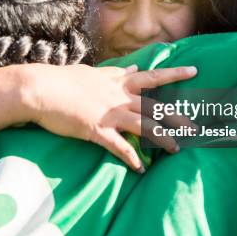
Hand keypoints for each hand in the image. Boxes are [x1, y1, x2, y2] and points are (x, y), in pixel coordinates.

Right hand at [26, 64, 197, 171]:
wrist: (40, 89)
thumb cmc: (62, 80)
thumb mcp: (92, 73)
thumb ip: (114, 72)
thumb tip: (132, 67)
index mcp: (116, 81)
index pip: (151, 76)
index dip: (174, 74)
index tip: (194, 71)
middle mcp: (118, 97)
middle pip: (155, 106)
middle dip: (177, 116)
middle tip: (196, 126)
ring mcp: (109, 113)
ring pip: (144, 126)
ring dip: (162, 139)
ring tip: (176, 149)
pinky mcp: (97, 130)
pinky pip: (119, 147)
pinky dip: (130, 158)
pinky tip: (139, 168)